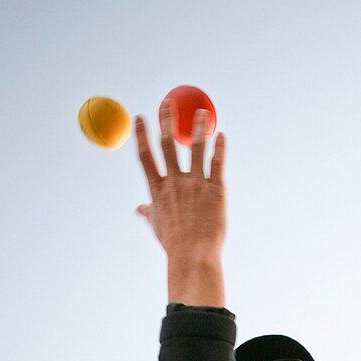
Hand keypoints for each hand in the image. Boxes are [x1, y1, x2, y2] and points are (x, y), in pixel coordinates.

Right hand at [134, 102, 226, 263]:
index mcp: (158, 190)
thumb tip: (139, 209)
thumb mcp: (158, 227)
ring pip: (196, 148)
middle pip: (168, 145)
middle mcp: (175, 183)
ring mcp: (195, 185)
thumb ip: (149, 212)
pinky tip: (222, 136)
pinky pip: (218, 163)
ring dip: (198, 128)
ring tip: (201, 113)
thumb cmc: (175, 246)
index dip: (141, 135)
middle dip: (166, 121)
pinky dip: (220, 148)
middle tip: (167, 103)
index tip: (139, 117)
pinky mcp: (216, 190)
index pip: (145, 156)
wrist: (193, 257)